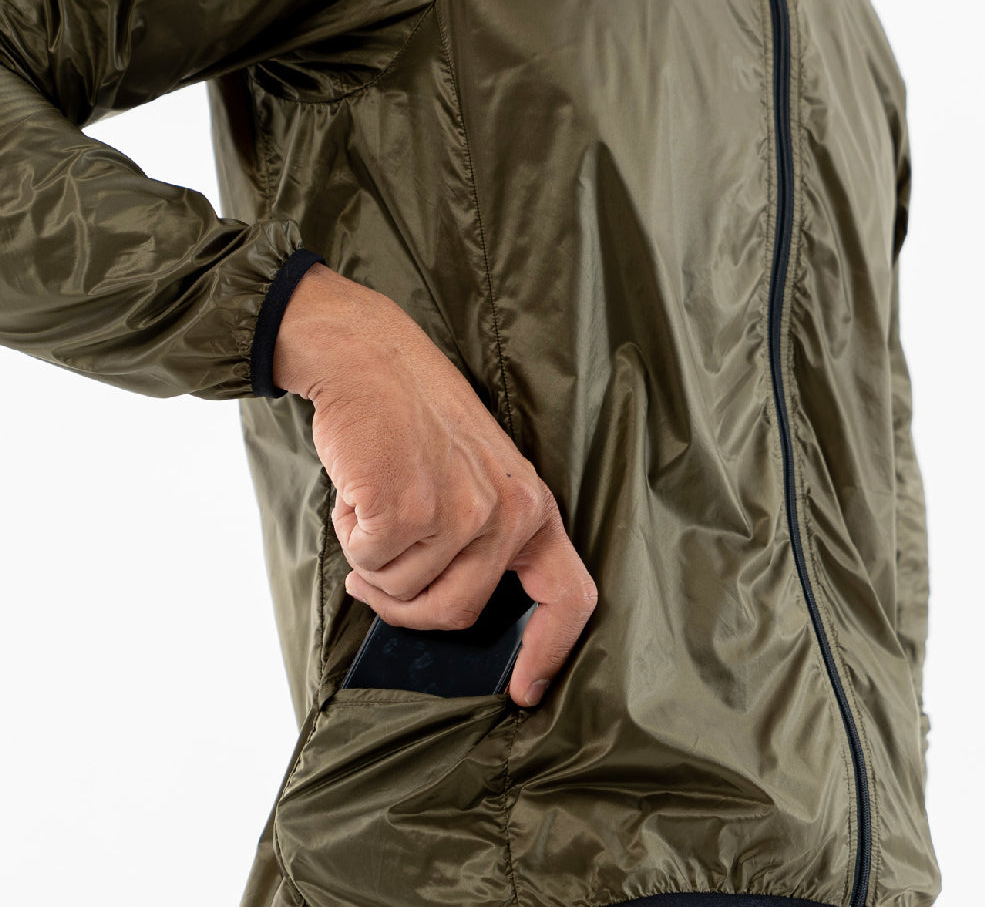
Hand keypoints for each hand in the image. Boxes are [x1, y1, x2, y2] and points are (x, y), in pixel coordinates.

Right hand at [273, 264, 596, 706]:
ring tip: (373, 502)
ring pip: (404, 593)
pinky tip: (359, 489)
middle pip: (455, 613)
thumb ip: (480, 539)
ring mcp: (458, 512)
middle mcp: (505, 513)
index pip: (568, 596)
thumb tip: (444, 612)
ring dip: (373, 560)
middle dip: (405, 606)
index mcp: (532, 506)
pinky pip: (369, 562)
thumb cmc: (415, 418)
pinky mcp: (406, 508)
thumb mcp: (476, 472)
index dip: (548, 652)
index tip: (524, 691)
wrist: (369, 357)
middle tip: (373, 573)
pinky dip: (351, 534)